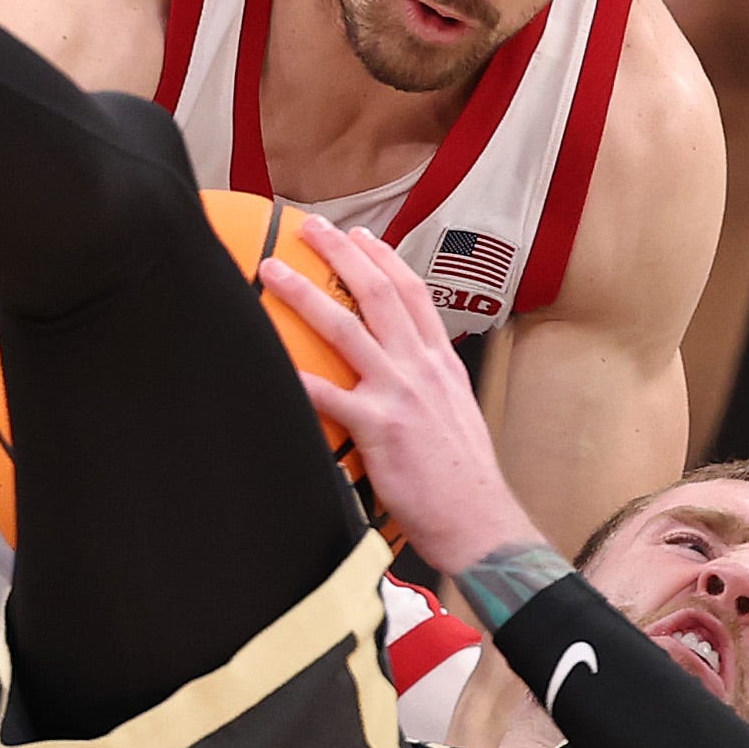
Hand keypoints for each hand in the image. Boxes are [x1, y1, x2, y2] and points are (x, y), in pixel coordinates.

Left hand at [260, 214, 543, 575]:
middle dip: (343, 254)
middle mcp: (420, 368)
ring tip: (273, 272)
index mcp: (440, 363)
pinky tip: (269, 361)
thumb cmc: (462, 477)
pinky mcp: (378, 428)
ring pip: (346, 330)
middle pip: (379, 294)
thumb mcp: (455, 414)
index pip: (412, 294)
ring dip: (305, 295)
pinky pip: (327, 396)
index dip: (384, 259)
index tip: (361, 235)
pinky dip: (297, 377)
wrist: (479, 520)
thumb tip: (400, 375)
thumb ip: (427, 387)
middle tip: (312, 227)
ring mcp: (399, 394)